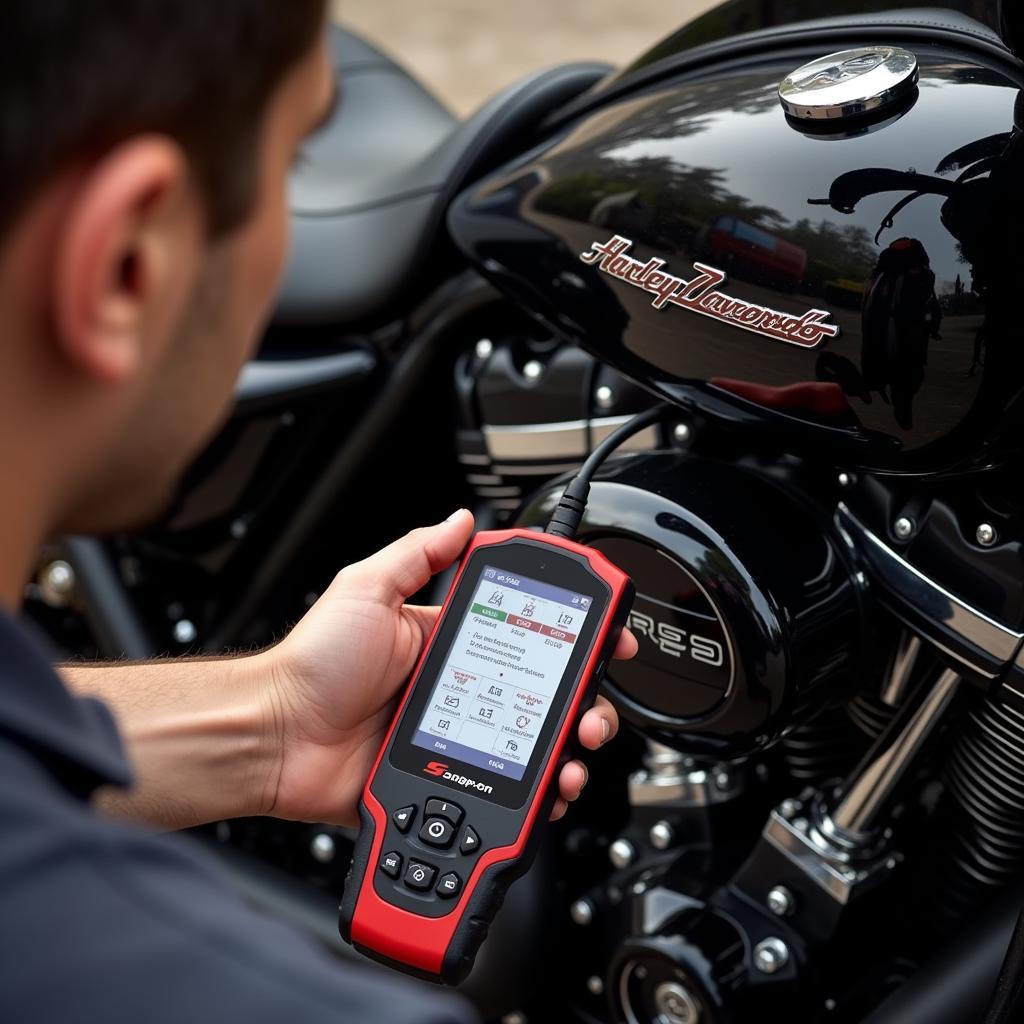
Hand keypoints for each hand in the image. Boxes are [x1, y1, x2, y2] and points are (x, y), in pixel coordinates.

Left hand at [255, 510, 636, 826]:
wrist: (276, 737)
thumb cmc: (312, 664)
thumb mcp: (366, 590)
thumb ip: (417, 553)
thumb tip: (461, 521)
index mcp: (447, 643)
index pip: (526, 635)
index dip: (571, 637)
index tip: (604, 636)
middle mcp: (461, 691)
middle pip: (543, 696)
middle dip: (584, 700)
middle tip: (591, 706)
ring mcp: (457, 740)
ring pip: (533, 747)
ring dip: (568, 749)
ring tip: (575, 751)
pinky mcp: (447, 781)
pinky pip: (505, 793)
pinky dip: (536, 797)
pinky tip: (547, 790)